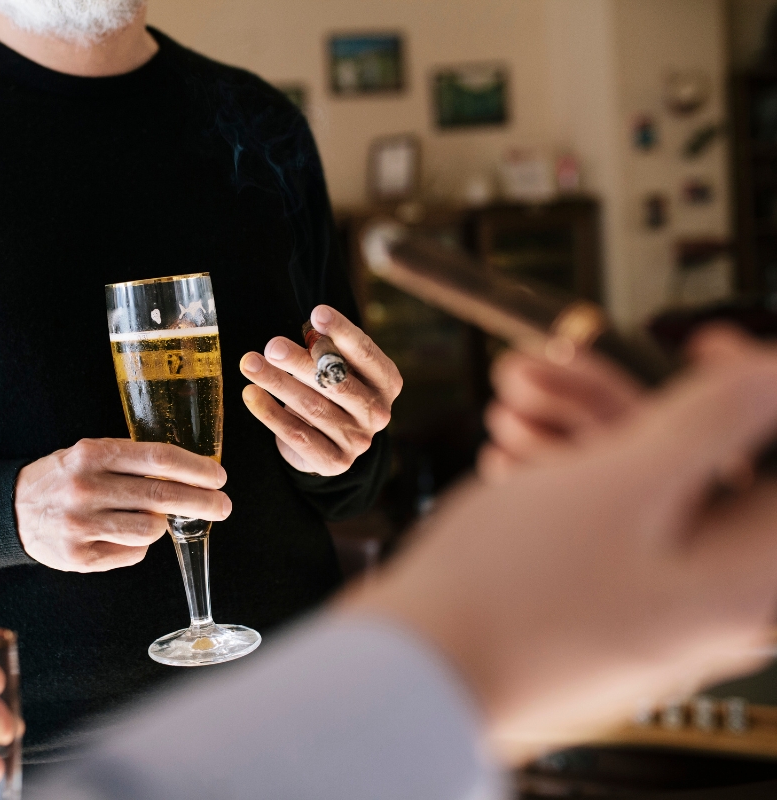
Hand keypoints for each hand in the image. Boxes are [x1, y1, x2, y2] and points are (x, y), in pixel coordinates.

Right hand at [14, 438, 229, 571]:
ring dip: (161, 524)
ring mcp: (82, 525)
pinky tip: (123, 534)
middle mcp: (86, 488)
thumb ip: (130, 460)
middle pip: (162, 496)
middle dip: (202, 501)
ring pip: (151, 529)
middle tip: (223, 506)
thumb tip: (188, 472)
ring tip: (150, 518)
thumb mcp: (88, 454)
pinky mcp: (79, 557)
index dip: (195, 468)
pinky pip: (133, 553)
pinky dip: (138, 545)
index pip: (157, 458)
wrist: (11, 510)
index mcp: (92, 454)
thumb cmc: (63, 478)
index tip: (218, 476)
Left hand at [240, 304, 401, 475]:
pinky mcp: (334, 462)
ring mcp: (358, 441)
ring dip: (277, 383)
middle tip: (272, 346)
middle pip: (335, 382)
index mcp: (386, 382)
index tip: (317, 313)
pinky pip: (296, 434)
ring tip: (250, 363)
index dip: (342, 332)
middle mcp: (378, 413)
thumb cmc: (329, 391)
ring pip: (312, 407)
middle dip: (301, 362)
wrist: (327, 444)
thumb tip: (311, 329)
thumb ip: (327, 349)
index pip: (365, 353)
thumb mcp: (335, 367)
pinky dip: (270, 413)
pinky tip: (250, 393)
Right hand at [341, 332, 776, 758]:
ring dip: (577, 438)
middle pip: (700, 475)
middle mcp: (708, 603)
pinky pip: (599, 533)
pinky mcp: (595, 617)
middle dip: (622, 407)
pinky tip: (504, 465)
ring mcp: (648, 615)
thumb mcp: (623, 485)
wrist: (413, 677)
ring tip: (506, 410)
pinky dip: (560, 487)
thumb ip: (715, 419)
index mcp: (744, 577)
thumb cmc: (515, 593)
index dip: (753, 391)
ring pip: (638, 500)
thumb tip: (773, 375)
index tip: (701, 348)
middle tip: (552, 375)